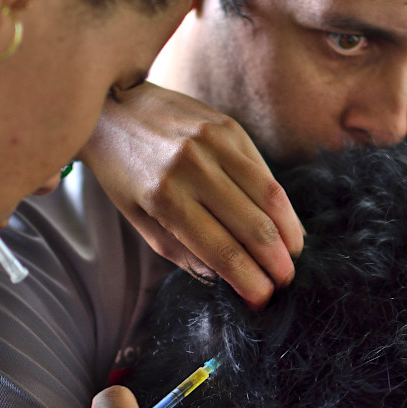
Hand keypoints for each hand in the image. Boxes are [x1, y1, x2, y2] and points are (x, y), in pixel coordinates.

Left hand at [81, 82, 303, 307]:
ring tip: (293, 255)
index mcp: (164, 198)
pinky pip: (264, 170)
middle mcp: (192, 168)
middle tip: (285, 281)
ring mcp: (214, 143)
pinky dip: (279, 202)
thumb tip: (229, 279)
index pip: (222, 251)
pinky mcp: (229, 127)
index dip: (249, 281)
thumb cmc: (124, 172)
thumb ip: (182, 250)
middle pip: (253, 227)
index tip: (262, 299)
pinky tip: (284, 222)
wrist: (114, 108)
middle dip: (276, 263)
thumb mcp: (140, 219)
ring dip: (288, 233)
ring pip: (269, 197)